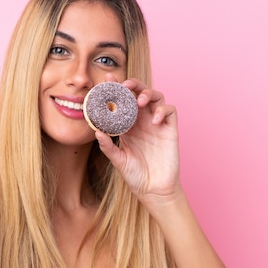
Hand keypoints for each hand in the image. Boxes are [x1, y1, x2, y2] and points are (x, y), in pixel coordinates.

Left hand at [95, 77, 181, 204]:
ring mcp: (157, 123)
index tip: (107, 78)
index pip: (122, 101)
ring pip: (156, 97)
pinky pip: (170, 110)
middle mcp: (142, 121)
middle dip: (133, 85)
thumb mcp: (118, 161)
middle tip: (124, 86)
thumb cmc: (136, 176)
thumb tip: (96, 132)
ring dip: (148, 93)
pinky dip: (163, 109)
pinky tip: (155, 119)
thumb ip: (108, 147)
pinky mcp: (170, 130)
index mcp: (128, 125)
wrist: (154, 190)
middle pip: (140, 93)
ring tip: (139, 101)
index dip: (115, 88)